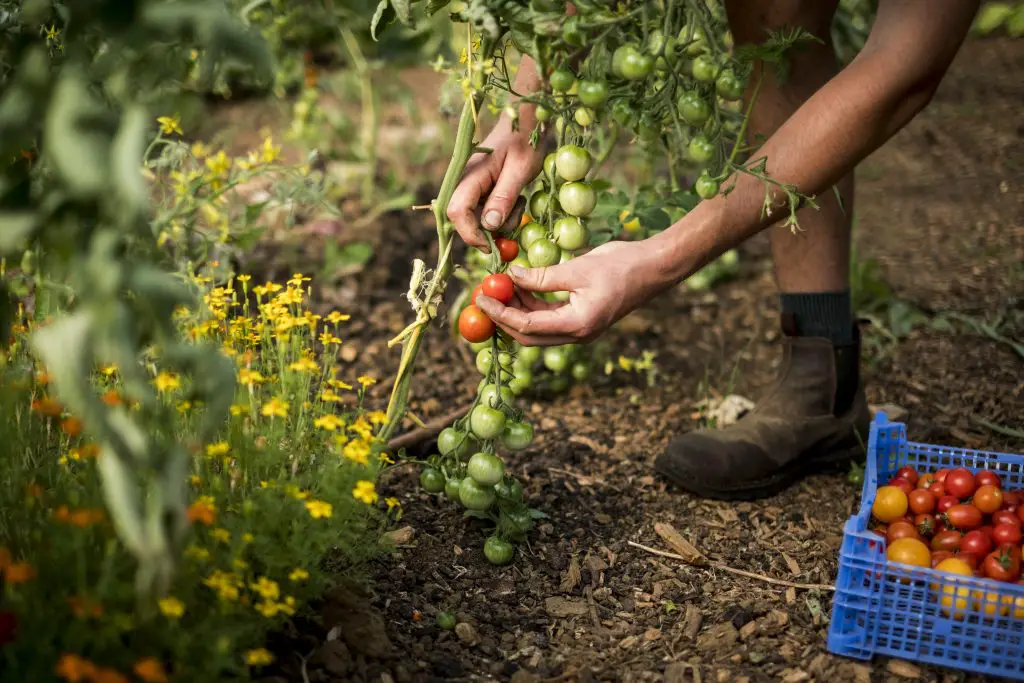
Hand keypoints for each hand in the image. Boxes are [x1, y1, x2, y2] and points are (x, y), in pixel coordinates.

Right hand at [446, 119, 546, 250]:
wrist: (524, 122)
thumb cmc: (524, 142)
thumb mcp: (520, 170)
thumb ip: (503, 197)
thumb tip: (490, 226)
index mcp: (471, 175)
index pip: (457, 213)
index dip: (472, 234)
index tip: (493, 246)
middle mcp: (464, 182)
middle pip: (464, 220)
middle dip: (488, 231)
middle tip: (514, 223)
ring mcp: (470, 186)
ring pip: (476, 219)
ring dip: (499, 221)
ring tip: (519, 203)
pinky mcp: (479, 189)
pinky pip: (483, 211)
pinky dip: (500, 213)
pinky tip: (515, 199)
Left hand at [474, 241, 669, 346]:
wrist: (655, 268)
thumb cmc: (621, 266)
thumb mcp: (577, 268)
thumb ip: (542, 277)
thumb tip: (510, 277)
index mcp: (577, 325)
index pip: (527, 326)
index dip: (500, 313)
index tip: (481, 298)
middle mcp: (577, 334)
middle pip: (528, 335)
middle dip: (503, 317)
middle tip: (484, 296)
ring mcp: (580, 329)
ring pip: (537, 328)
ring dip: (516, 310)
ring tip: (499, 286)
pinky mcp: (581, 320)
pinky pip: (549, 318)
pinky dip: (532, 304)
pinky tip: (520, 285)